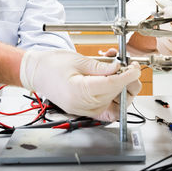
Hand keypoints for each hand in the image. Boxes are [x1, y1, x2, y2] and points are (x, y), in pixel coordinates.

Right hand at [19, 49, 141, 120]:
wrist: (36, 73)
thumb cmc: (51, 65)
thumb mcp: (78, 60)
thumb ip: (101, 67)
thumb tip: (119, 68)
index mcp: (80, 92)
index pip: (113, 84)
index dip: (128, 75)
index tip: (135, 67)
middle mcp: (83, 105)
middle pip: (117, 95)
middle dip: (127, 80)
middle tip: (127, 66)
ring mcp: (85, 110)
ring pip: (115, 104)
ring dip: (121, 87)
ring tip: (116, 71)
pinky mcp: (86, 110)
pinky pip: (107, 110)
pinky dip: (114, 97)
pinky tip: (113, 83)